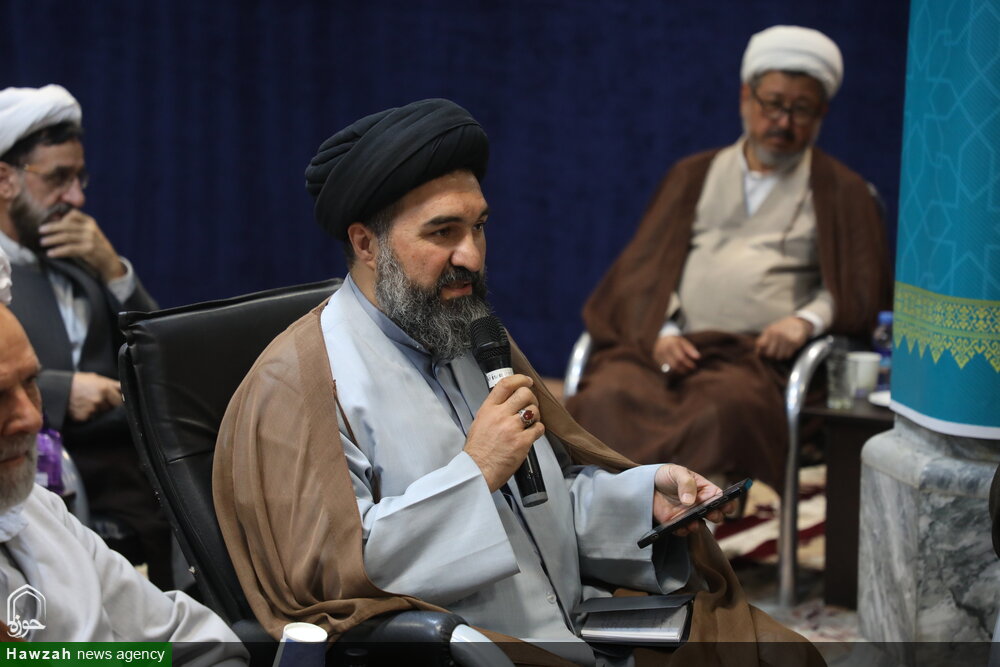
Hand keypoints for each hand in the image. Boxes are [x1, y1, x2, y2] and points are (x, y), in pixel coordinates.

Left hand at [39, 210, 125, 281]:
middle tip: (40, 231)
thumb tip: (54, 223)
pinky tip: (51, 253)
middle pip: (66, 225)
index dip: (60, 217)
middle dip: (51, 228)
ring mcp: (90, 239)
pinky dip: (58, 251)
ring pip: (66, 237)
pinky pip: (69, 249)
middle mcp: (90, 228)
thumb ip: (76, 227)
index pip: (73, 214)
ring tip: (42, 242)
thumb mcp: (89, 233)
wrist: (109, 261)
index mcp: (90, 222)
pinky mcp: (89, 249)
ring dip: (52, 239)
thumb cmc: (96, 246)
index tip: (50, 222)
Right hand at [68, 372, 121, 421]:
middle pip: (113, 408)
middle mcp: (100, 399)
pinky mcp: (84, 417)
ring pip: (103, 413)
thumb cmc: (78, 382)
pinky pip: (92, 418)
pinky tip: (83, 408)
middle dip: (110, 406)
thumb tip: (126, 392)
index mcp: (105, 388)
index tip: (117, 401)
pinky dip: (90, 415)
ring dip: (100, 411)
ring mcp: (92, 409)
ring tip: (89, 403)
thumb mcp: (97, 378)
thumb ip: (113, 385)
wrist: (57, 389)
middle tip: (100, 401)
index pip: (121, 400)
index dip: (119, 401)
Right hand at [464, 374, 544, 491]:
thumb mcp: (479, 422)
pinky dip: (538, 430)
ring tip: (530, 422)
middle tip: (530, 405)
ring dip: (536, 415)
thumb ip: (493, 410)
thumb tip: (508, 402)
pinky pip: (539, 428)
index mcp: (488, 409)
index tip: (527, 381)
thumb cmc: (478, 450)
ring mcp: (512, 428)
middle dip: (532, 398)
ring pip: (534, 410)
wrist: (477, 471)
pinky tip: (531, 434)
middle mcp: (500, 415)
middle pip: (524, 394)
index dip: (520, 379)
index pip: (505, 384)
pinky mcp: (522, 442)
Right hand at [652, 335, 700, 375]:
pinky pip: (664, 368)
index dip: (688, 363)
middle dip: (683, 369)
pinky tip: (676, 369)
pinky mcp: (655, 358)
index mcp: (671, 344)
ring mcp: (658, 354)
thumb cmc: (676, 341)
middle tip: (689, 370)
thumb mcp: (684, 342)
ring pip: (669, 368)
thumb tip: (698, 357)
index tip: (694, 366)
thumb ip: (690, 349)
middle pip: (674, 364)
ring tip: (684, 370)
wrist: (662, 337)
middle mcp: (663, 350)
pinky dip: (671, 370)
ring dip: (678, 371)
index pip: (680, 357)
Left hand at [652, 464, 732, 535]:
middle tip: (711, 513)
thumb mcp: (677, 472)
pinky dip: (683, 530)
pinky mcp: (676, 523)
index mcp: (705, 490)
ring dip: (698, 526)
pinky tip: (680, 526)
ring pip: (700, 525)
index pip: (721, 499)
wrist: (646, 484)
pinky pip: (683, 531)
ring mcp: (689, 515)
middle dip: (716, 516)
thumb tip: (690, 501)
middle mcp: (700, 505)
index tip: (727, 506)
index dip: (728, 504)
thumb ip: (686, 484)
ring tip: (693, 523)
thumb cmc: (667, 475)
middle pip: (715, 515)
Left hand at [755, 316, 812, 359]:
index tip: (763, 353)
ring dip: (779, 356)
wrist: (799, 323)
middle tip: (773, 354)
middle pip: (770, 354)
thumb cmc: (782, 328)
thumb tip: (757, 353)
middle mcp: (777, 335)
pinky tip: (787, 350)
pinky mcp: (794, 343)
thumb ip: (763, 339)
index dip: (760, 351)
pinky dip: (787, 355)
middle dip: (770, 356)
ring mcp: (786, 339)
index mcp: (770, 331)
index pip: (760, 346)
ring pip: (779, 356)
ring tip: (780, 352)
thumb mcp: (771, 329)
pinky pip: (788, 355)